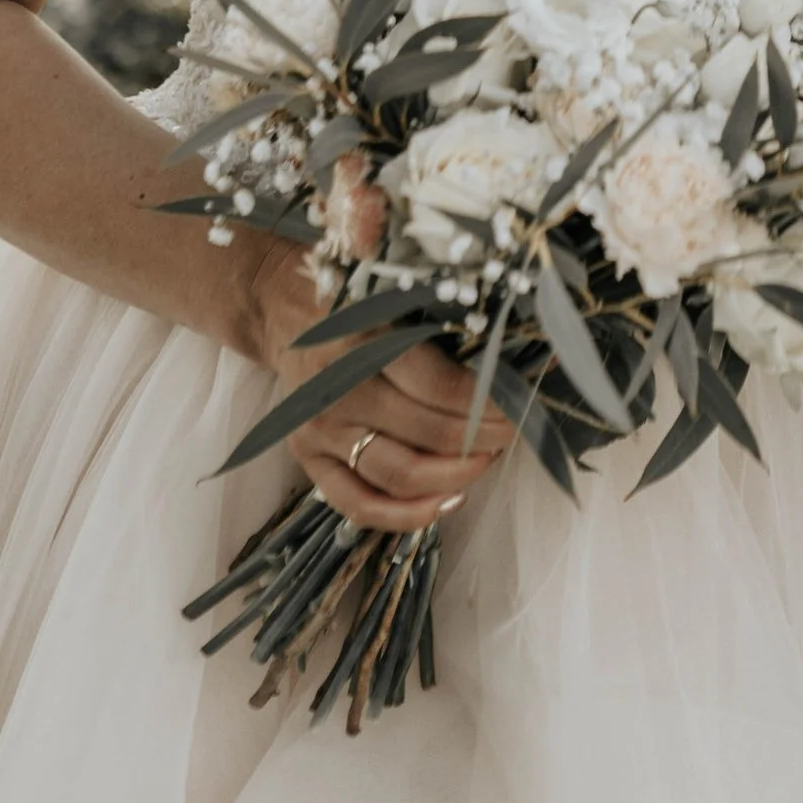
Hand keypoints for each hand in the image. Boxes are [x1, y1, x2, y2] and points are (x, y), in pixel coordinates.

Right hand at [247, 247, 505, 534]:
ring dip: (455, 476)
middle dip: (482, 439)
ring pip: (399, 476)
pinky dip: (407, 515)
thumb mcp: (393, 287)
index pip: (439, 386)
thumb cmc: (355, 297)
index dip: (487, 403)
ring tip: (486, 459)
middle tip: (512, 431)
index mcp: (365, 339)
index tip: (518, 403)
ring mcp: (320, 430)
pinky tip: (448, 502)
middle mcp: (339, 389)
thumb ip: (441, 307)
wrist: (285, 310)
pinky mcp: (307, 459)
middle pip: (427, 434)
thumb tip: (505, 334)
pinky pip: (358, 505)